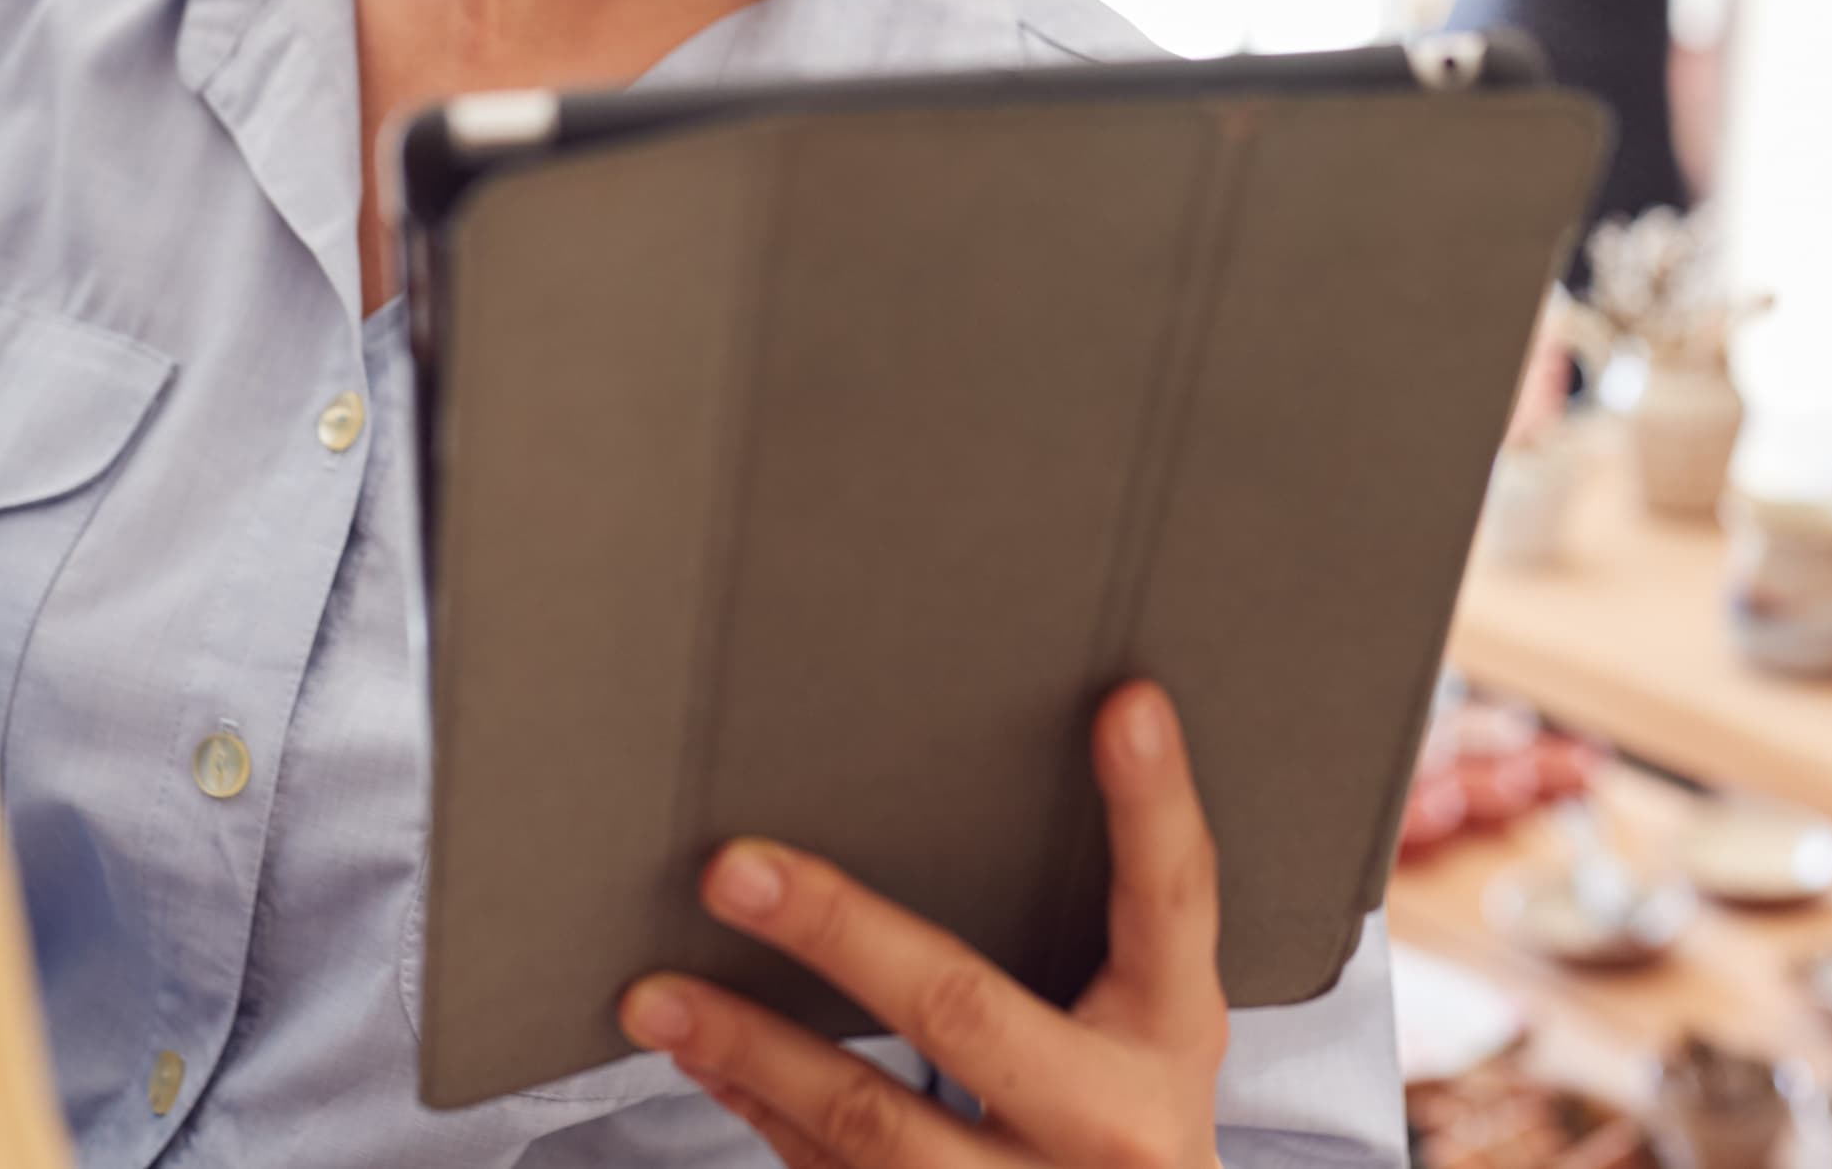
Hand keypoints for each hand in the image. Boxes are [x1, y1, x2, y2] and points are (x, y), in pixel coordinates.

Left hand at [619, 683, 1225, 1168]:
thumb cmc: (1132, 1127)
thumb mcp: (1155, 1036)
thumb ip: (1106, 936)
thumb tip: (991, 782)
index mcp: (1171, 1038)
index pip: (1172, 901)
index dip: (1152, 802)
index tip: (1125, 705)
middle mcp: (1110, 1126)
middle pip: (964, 1012)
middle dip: (837, 933)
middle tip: (735, 868)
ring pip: (869, 1124)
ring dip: (751, 1049)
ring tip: (658, 998)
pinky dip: (762, 1114)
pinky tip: (707, 1064)